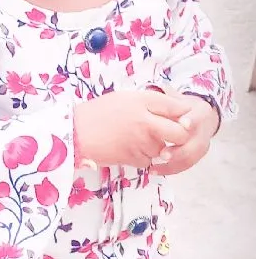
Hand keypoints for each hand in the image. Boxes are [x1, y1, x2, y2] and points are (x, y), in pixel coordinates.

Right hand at [74, 89, 190, 168]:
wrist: (75, 133)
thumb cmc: (98, 113)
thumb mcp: (124, 98)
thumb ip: (148, 102)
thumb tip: (175, 109)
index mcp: (142, 100)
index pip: (176, 107)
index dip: (183, 114)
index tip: (182, 118)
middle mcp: (145, 120)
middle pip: (179, 132)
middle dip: (179, 136)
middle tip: (172, 136)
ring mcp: (140, 140)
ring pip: (162, 148)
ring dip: (156, 148)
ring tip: (135, 139)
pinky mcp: (133, 157)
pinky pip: (148, 160)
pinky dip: (142, 158)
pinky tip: (127, 148)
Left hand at [150, 94, 218, 175]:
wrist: (200, 117)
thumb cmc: (183, 108)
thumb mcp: (179, 99)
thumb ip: (171, 97)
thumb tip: (163, 87)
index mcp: (201, 113)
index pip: (198, 118)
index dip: (192, 121)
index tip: (183, 124)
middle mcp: (204, 131)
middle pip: (195, 144)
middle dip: (179, 151)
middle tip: (162, 154)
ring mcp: (202, 145)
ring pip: (190, 158)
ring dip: (172, 164)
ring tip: (154, 166)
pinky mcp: (196, 157)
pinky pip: (184, 166)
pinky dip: (169, 170)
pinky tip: (154, 170)